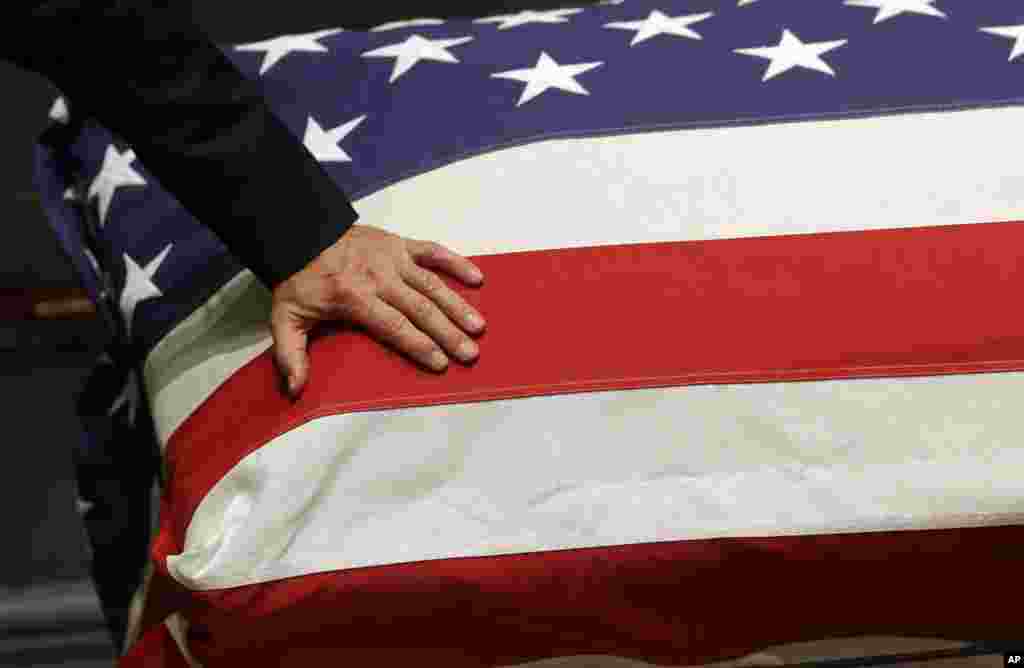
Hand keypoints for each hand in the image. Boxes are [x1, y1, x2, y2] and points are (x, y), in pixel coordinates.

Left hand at [270, 223, 485, 398]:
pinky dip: (455, 262)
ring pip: (432, 284)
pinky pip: (432, 251)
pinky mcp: (399, 243)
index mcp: (353, 296)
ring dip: (457, 305)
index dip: (418, 345)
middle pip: (420, 308)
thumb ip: (290, 354)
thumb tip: (295, 389)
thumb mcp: (284, 317)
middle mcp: (378, 276)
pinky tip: (476, 278)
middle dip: (447, 332)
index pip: (393, 325)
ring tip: (478, 326)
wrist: (300, 232)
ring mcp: (392, 257)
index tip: (440, 362)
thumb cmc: (298, 278)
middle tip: (470, 353)